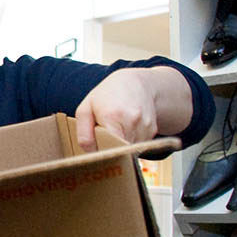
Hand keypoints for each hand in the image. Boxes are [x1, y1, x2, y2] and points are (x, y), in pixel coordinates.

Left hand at [74, 67, 190, 150]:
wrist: (136, 82)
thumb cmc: (107, 95)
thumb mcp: (86, 109)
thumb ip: (83, 133)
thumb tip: (90, 153)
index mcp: (112, 116)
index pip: (110, 148)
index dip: (103, 153)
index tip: (98, 152)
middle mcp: (132, 122)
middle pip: (119, 151)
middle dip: (111, 149)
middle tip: (105, 138)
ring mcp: (145, 126)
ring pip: (130, 150)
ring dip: (122, 145)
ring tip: (117, 128)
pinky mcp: (152, 130)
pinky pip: (139, 145)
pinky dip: (131, 141)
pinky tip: (127, 127)